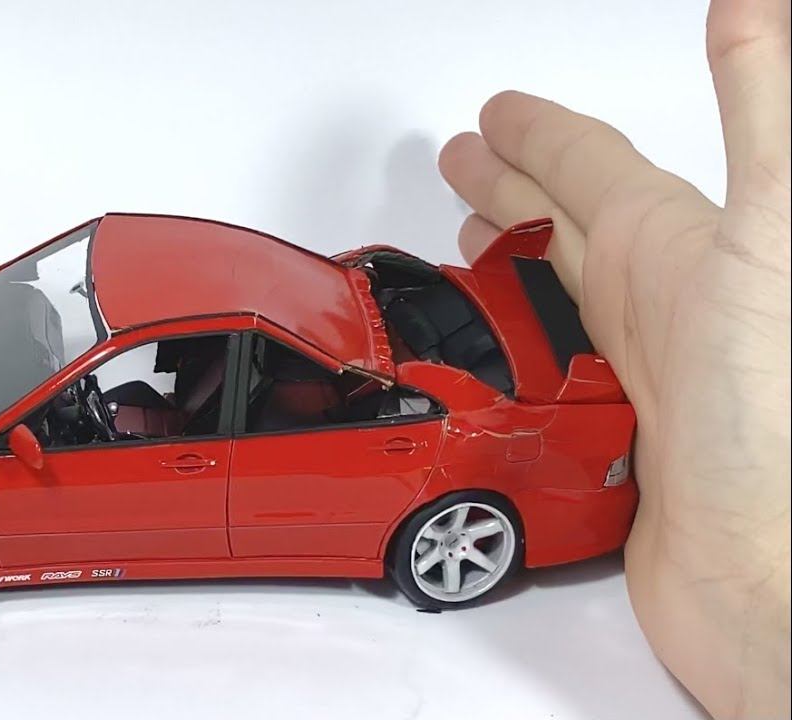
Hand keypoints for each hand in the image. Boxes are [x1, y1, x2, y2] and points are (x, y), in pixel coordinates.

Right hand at [437, 1, 789, 716]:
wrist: (773, 576)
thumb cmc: (776, 417)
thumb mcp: (776, 234)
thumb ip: (767, 114)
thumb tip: (751, 2)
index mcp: (679, 247)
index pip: (588, 163)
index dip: (535, 131)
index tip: (495, 111)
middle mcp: (662, 304)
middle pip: (568, 221)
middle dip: (513, 181)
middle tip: (463, 156)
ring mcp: (642, 372)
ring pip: (557, 292)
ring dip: (514, 256)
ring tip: (472, 233)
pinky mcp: (617, 442)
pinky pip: (548, 369)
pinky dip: (517, 346)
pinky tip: (502, 347)